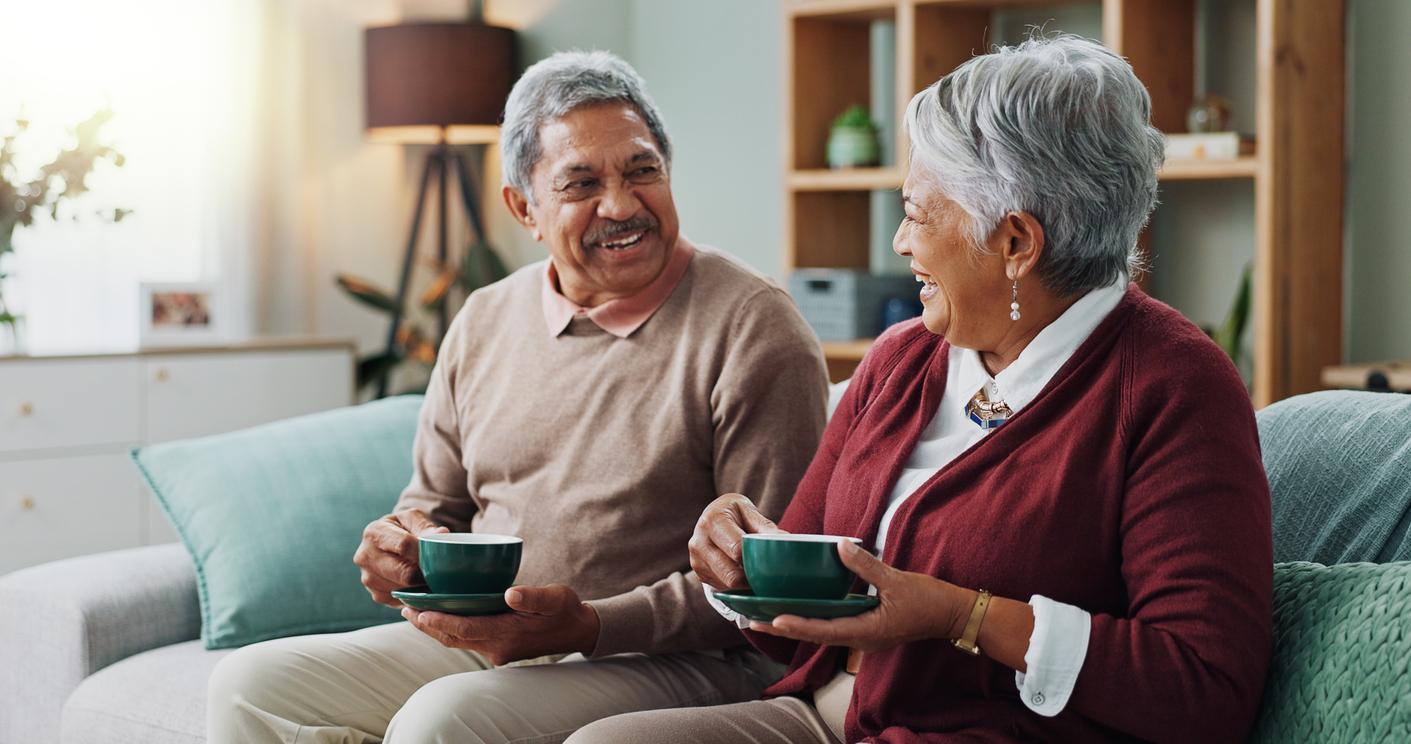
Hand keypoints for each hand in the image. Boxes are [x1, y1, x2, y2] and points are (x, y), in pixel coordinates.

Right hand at [354, 508, 447, 606]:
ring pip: (404, 589)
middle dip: (425, 574)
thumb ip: (426, 527)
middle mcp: (365, 556)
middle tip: (440, 572)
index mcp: (374, 532)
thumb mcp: (414, 519)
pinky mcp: (376, 595)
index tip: (439, 557)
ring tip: (428, 576)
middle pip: (404, 573)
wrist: (390, 542)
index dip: (425, 553)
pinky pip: (401, 599)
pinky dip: (414, 595)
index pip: (404, 545)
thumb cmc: (404, 528)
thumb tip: (441, 534)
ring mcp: (368, 578)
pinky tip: (418, 585)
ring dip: (420, 586)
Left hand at [401, 583, 601, 664]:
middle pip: (453, 637)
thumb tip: (510, 593)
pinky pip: (466, 640)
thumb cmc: (566, 610)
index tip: (419, 610)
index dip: (439, 620)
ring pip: (456, 641)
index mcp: (508, 634)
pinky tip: (438, 617)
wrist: (578, 631)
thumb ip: (534, 595)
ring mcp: (497, 651)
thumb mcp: (556, 597)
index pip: (465, 629)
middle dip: (427, 624)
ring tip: (413, 613)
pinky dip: (448, 629)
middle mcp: (498, 647)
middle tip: (405, 608)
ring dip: (433, 628)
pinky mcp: (498, 648)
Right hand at [688, 493, 783, 589]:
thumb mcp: (748, 511)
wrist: (710, 516)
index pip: (737, 549)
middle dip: (752, 576)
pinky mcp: (698, 573)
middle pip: (732, 575)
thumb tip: (785, 541)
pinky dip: (735, 584)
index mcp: (712, 521)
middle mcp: (699, 542)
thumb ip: (764, 526)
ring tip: (756, 572)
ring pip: (728, 585)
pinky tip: (742, 572)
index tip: (771, 562)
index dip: (756, 558)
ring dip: (745, 583)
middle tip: (767, 574)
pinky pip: (722, 587)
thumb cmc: (733, 513)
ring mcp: (696, 560)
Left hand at [748, 540, 973, 651]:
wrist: (952, 614)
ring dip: (793, 624)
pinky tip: (798, 610)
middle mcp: (859, 638)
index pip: (824, 630)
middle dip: (782, 629)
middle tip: (750, 622)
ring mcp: (862, 635)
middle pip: (814, 634)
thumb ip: (865, 565)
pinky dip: (812, 619)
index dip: (798, 625)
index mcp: (865, 630)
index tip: (774, 620)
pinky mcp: (865, 628)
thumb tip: (839, 546)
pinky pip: (832, 625)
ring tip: (763, 618)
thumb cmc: (928, 600)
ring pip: (820, 631)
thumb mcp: (896, 580)